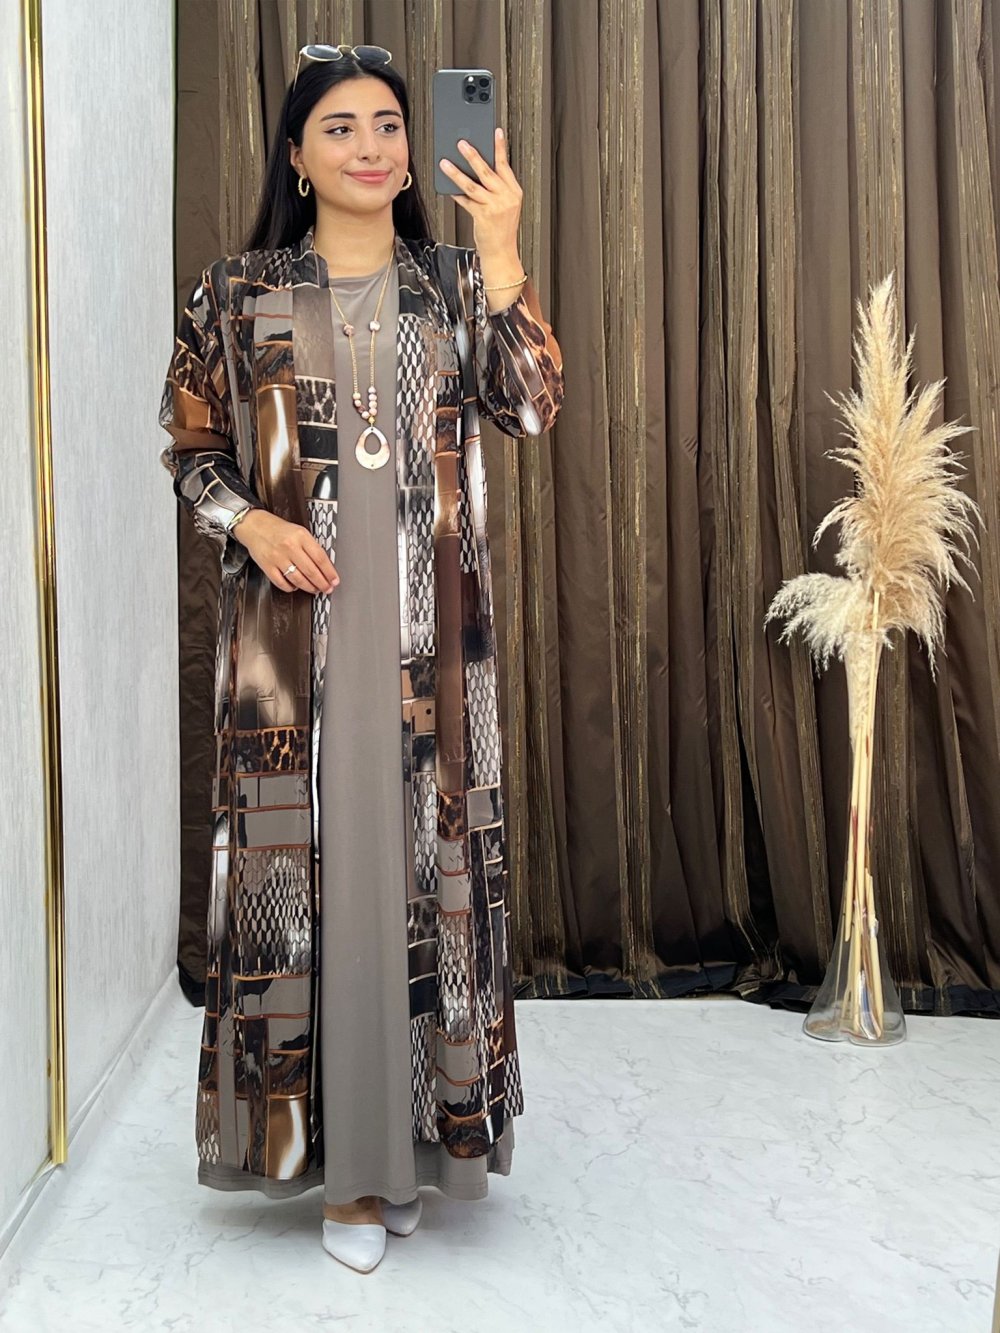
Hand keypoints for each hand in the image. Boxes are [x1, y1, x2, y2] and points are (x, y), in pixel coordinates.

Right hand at [235, 509, 338, 594]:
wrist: (254, 526)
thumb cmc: (278, 529)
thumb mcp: (299, 531)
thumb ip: (311, 546)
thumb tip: (325, 566)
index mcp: (300, 536)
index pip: (320, 558)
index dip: (330, 572)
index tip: (334, 580)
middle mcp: (289, 546)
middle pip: (311, 571)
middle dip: (322, 583)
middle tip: (327, 588)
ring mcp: (277, 557)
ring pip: (298, 580)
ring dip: (309, 587)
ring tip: (315, 589)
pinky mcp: (267, 566)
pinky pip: (282, 583)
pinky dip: (291, 588)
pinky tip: (296, 586)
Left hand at [439, 128, 521, 257]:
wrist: (502, 253)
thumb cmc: (501, 229)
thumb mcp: (505, 205)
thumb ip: (496, 187)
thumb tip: (477, 168)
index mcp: (514, 192)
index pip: (505, 165)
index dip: (499, 147)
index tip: (495, 132)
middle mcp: (506, 198)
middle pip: (487, 171)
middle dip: (473, 155)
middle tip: (461, 143)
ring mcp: (495, 207)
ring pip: (472, 185)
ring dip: (457, 172)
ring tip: (445, 163)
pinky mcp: (483, 217)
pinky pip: (466, 201)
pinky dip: (456, 193)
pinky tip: (448, 186)